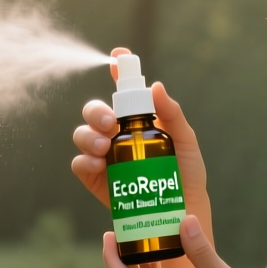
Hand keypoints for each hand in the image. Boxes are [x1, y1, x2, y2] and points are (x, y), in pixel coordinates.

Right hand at [70, 48, 210, 229]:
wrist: (181, 210)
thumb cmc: (186, 174)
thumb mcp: (185, 141)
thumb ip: (173, 114)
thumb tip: (156, 86)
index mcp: (138, 120)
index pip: (124, 92)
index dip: (118, 70)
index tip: (118, 57)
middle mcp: (116, 134)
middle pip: (94, 112)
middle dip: (96, 111)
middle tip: (110, 123)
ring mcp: (104, 156)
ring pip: (82, 135)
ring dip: (88, 136)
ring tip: (105, 147)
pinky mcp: (96, 179)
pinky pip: (80, 163)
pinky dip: (85, 160)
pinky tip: (99, 164)